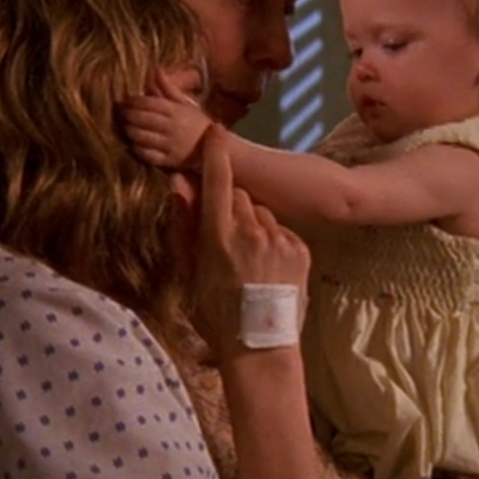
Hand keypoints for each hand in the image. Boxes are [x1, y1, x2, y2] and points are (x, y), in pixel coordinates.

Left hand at [122, 69, 211, 167]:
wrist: (215, 148)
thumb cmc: (196, 123)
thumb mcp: (185, 103)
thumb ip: (168, 87)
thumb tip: (155, 69)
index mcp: (176, 111)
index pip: (149, 103)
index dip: (133, 101)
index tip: (126, 101)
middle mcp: (172, 127)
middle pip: (142, 119)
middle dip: (127, 115)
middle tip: (121, 113)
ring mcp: (170, 145)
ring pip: (142, 136)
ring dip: (130, 131)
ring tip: (126, 127)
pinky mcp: (169, 161)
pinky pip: (147, 155)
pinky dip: (138, 149)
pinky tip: (134, 144)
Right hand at [192, 125, 310, 360]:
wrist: (260, 347)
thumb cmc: (215, 312)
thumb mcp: (189, 271)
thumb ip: (184, 223)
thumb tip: (178, 183)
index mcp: (219, 236)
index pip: (218, 181)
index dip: (216, 153)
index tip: (216, 130)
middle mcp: (251, 232)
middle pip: (242, 198)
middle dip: (233, 208)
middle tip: (227, 240)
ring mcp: (279, 240)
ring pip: (264, 214)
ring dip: (255, 227)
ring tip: (249, 262)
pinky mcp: (300, 249)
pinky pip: (282, 231)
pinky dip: (274, 242)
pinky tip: (267, 269)